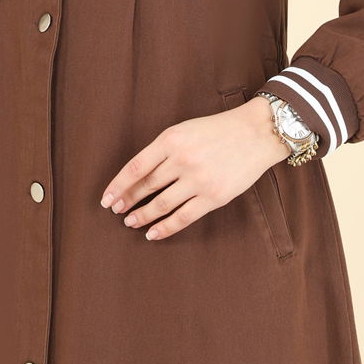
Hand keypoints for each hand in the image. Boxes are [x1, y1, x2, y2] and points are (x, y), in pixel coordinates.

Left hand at [99, 96, 289, 240]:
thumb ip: (163, 149)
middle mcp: (182, 160)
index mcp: (171, 139)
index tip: (106, 199)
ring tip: (130, 222)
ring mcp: (198, 180)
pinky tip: (153, 233)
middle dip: (127, 200)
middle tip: (116, 210)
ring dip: (142, 216)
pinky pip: (183, 217)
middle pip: (145, 186)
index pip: (135, 168)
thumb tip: (139, 175)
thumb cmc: (218, 130)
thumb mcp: (185, 129)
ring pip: (161, 204)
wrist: (257, 133)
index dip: (118, 186)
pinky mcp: (214, 197)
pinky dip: (164, 227)